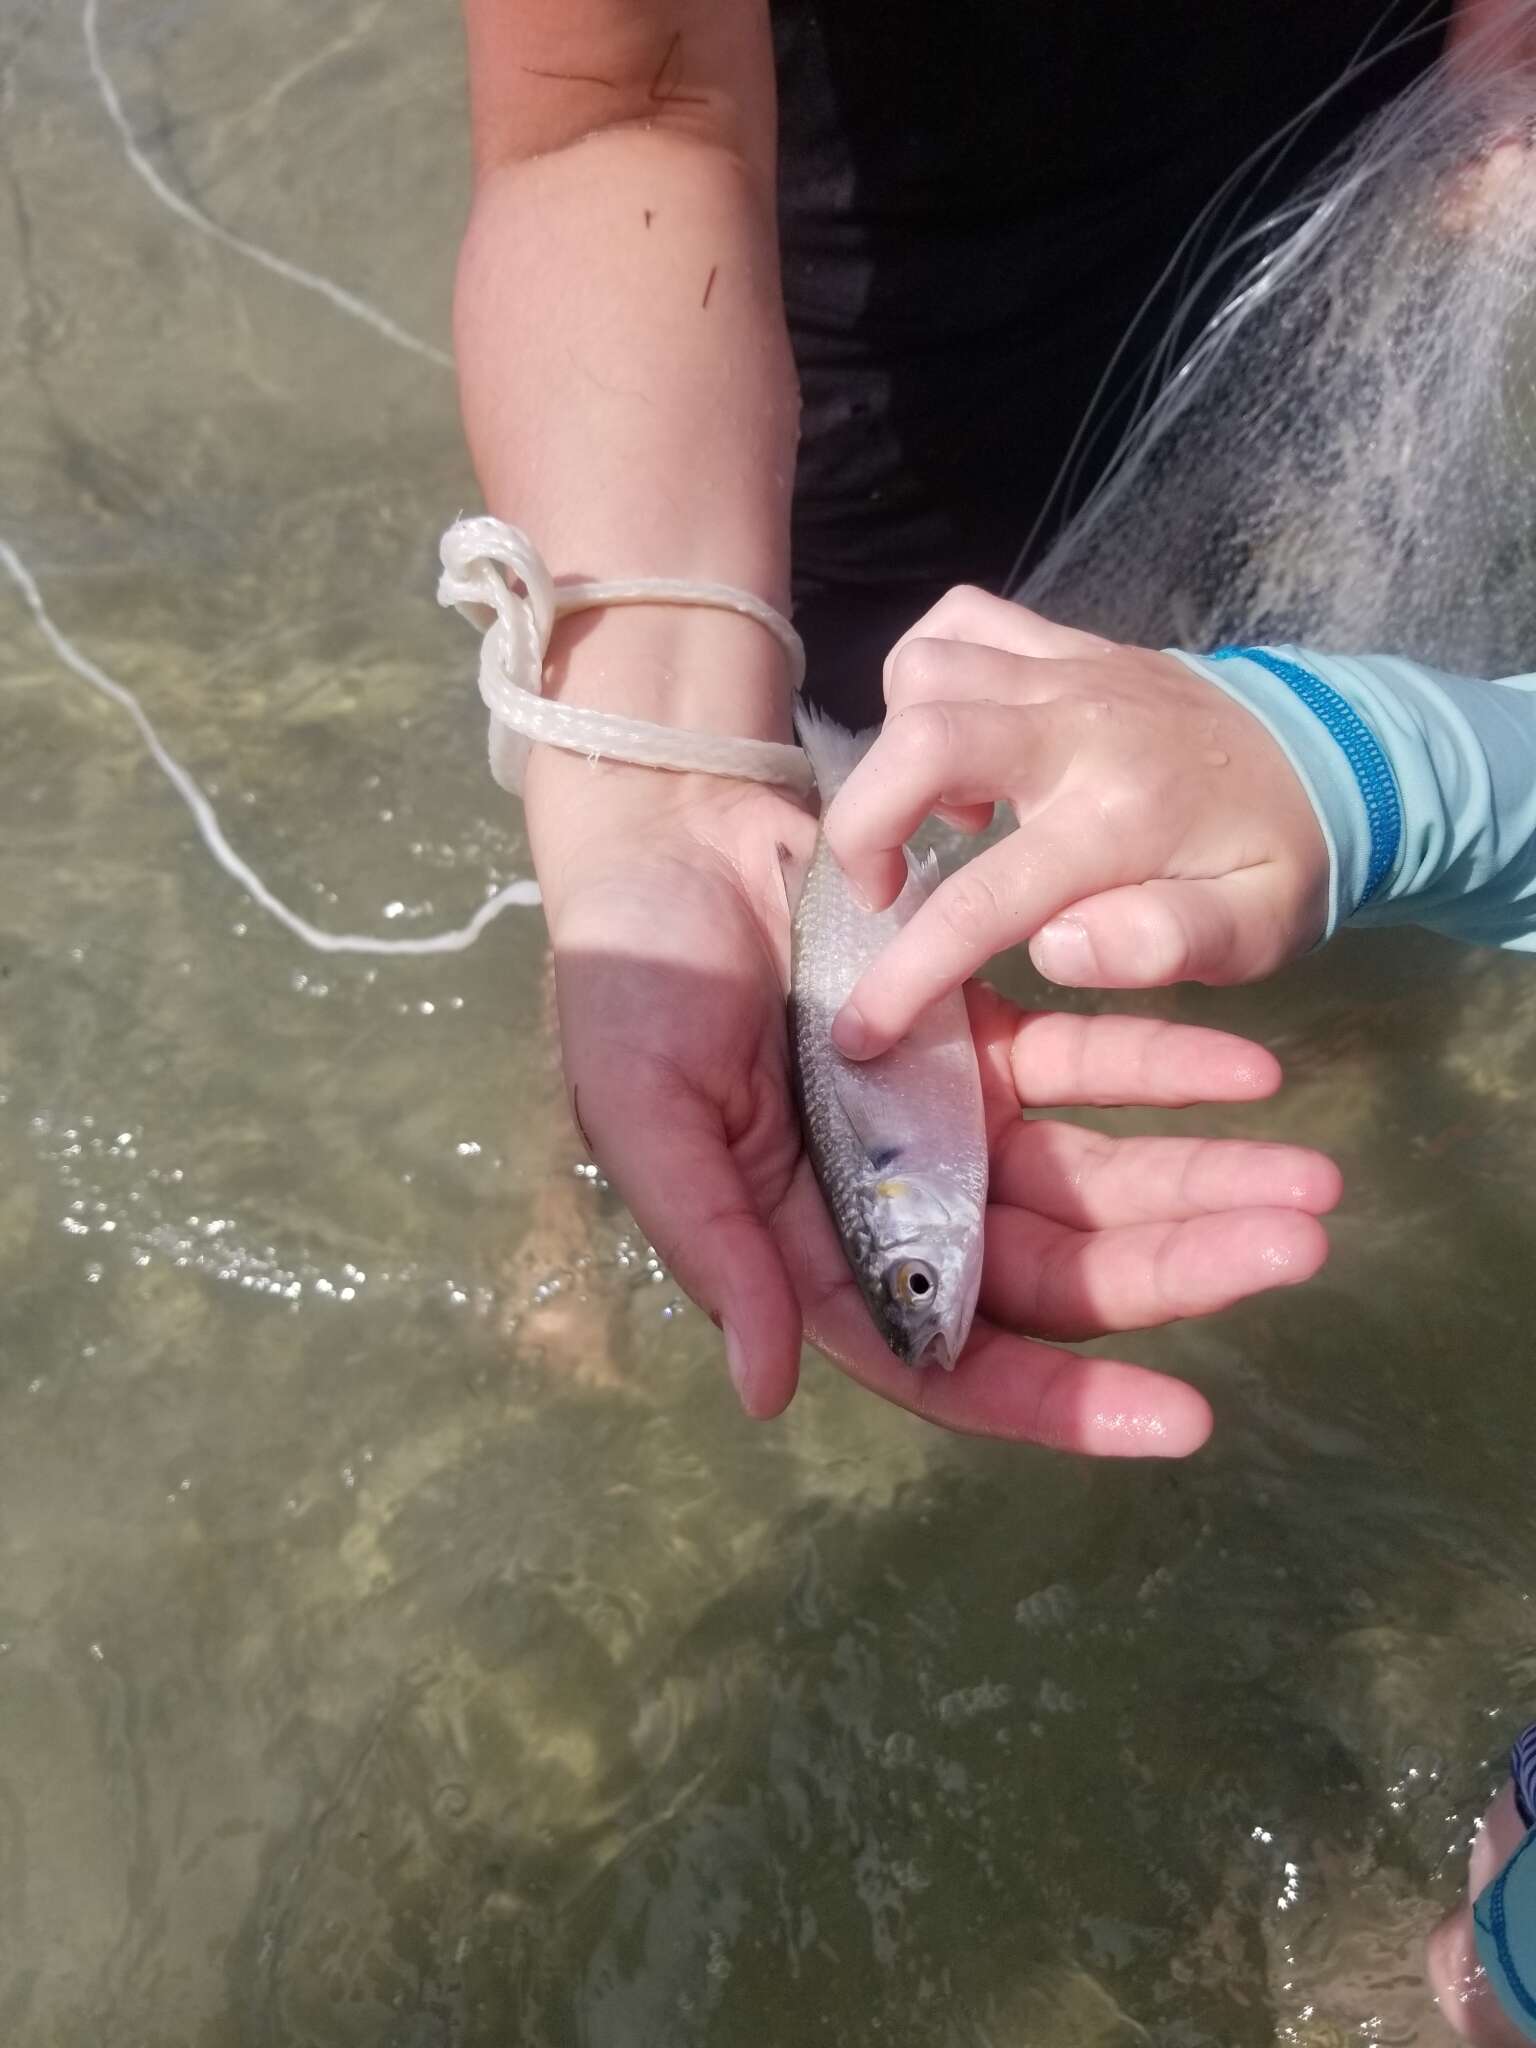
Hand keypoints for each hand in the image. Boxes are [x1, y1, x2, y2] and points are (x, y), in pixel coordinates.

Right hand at [529, 748, 1338, 1449]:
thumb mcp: (650, 1121)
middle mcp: (907, 1206)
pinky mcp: (988, 1034)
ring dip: (1201, 1178)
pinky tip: (1250, 1068)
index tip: (1185, 1420)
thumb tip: (769, 1395)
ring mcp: (956, 1121)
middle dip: (1179, 1270)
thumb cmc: (629, 991)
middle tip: (1300, 1245)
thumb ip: (716, 1253)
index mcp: (824, 1254)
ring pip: (1098, 1175)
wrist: (668, 840)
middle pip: (1062, 1270)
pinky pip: (1092, 1060)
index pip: (957, 1360)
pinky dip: (1165, 1064)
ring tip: (1316, 1180)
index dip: (1062, 1401)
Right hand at [822, 585, 1329, 1060]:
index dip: (907, 972)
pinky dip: (925, 673)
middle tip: (881, 891)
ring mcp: (1068, 671)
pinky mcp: (1065, 642)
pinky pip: (960, 619)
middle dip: (864, 827)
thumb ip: (1160, 943)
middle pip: (922, 741)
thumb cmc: (1281, 862)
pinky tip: (955, 739)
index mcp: (1120, 818)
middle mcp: (1081, 728)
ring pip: (927, 671)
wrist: (1339, 755)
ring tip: (934, 817)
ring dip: (896, 750)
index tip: (862, 1026)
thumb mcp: (1253, 934)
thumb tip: (1054, 946)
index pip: (983, 900)